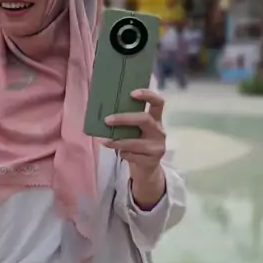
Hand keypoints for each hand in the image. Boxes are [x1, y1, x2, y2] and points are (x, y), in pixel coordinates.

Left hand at [103, 88, 165, 207]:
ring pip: (136, 142)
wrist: (146, 169)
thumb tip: (103, 114)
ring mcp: (157, 146)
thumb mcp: (134, 132)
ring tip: (105, 141)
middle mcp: (159, 131)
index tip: (132, 93)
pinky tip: (120, 154)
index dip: (147, 95)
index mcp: (155, 120)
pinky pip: (133, 155)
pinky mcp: (152, 160)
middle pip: (145, 119)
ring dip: (118, 141)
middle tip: (107, 120)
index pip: (158, 102)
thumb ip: (126, 123)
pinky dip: (123, 154)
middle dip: (124, 119)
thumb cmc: (136, 145)